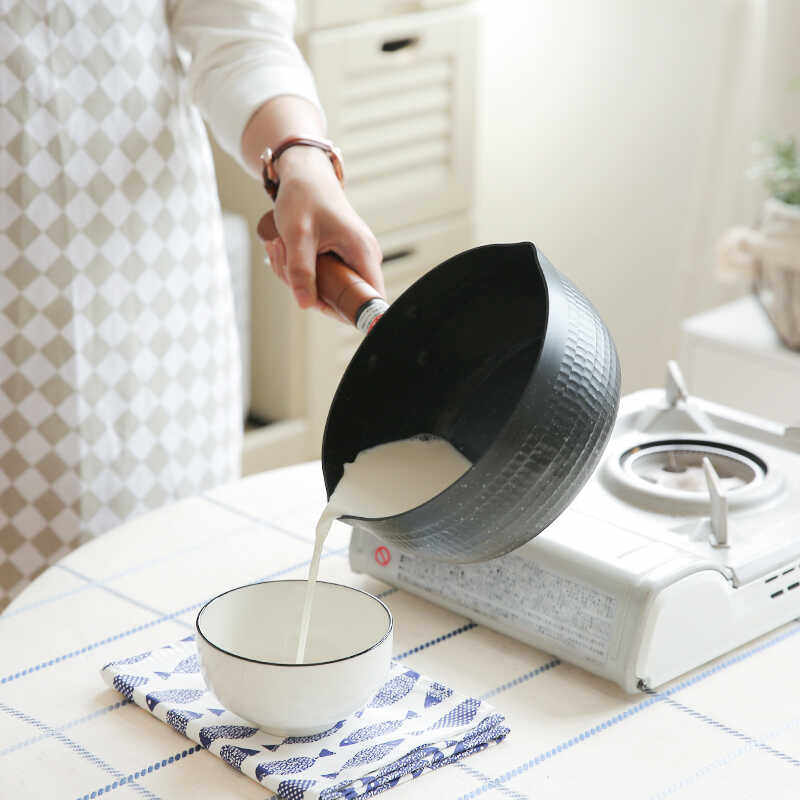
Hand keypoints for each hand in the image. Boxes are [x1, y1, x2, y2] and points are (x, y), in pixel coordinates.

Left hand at [258, 146, 383, 312]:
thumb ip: (301, 271)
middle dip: (309, 288)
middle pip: (342, 297)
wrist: (303, 174)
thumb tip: (305, 304)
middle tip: (286, 264)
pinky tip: (286, 249)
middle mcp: (364, 258)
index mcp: (363, 253)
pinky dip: (299, 269)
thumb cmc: (304, 196)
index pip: (370, 299)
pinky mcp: (341, 256)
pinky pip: (322, 276)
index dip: (349, 310)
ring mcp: (353, 257)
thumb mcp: (297, 235)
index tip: (319, 303)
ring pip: (327, 288)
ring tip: (282, 247)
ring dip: (297, 276)